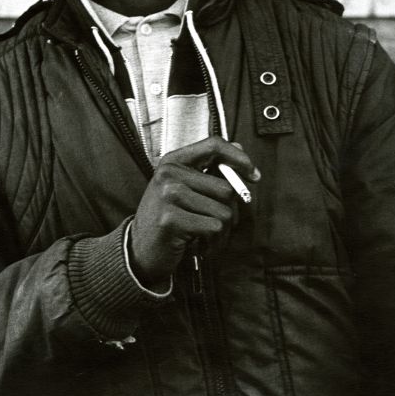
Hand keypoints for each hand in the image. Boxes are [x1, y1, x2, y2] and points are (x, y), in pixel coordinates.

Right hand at [129, 136, 259, 287]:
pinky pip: (214, 228)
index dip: (239, 158)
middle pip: (227, 188)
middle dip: (230, 211)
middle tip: (214, 224)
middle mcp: (169, 174)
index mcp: (173, 161)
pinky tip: (198, 244)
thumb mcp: (183, 187)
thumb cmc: (168, 217)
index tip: (254, 175)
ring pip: (224, 211)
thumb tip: (239, 148)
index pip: (214, 145)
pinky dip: (213, 242)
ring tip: (204, 235)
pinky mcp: (171, 219)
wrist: (140, 250)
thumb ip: (209, 167)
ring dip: (222, 231)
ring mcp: (168, 196)